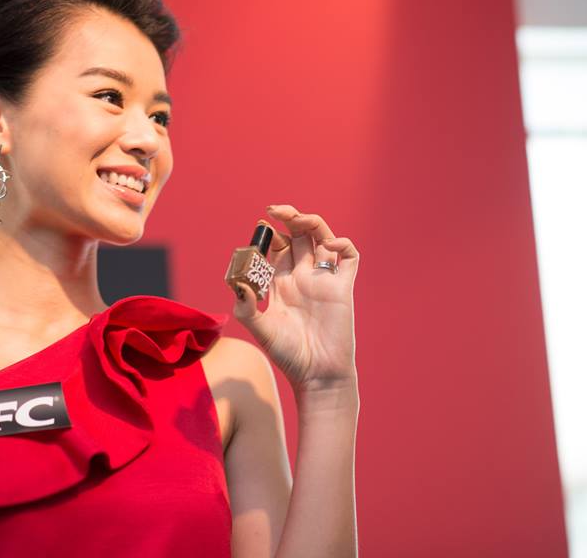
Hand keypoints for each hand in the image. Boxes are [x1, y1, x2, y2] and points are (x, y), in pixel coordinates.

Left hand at [231, 204, 359, 392]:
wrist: (317, 375)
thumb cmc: (288, 355)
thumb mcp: (260, 329)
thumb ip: (247, 307)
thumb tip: (237, 284)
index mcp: (282, 284)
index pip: (277, 248)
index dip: (270, 235)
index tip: (261, 225)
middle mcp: (303, 277)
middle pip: (299, 237)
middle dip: (289, 219)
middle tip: (276, 210)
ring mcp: (324, 280)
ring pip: (322, 239)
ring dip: (311, 223)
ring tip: (297, 217)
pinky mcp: (343, 287)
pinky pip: (349, 257)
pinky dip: (342, 244)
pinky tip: (328, 245)